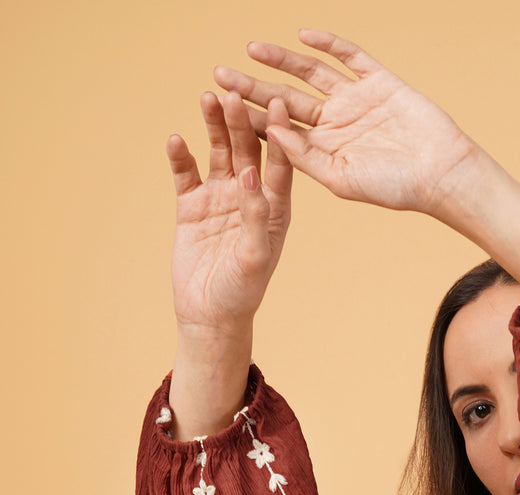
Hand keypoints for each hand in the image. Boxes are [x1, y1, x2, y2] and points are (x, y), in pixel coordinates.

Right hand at [167, 91, 292, 335]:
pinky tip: (176, 139)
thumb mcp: (254, 258)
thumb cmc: (241, 292)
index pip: (281, 165)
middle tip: (234, 92)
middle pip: (248, 150)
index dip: (280, 135)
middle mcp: (250, 196)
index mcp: (275, 208)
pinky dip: (181, 156)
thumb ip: (256, 216)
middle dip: (242, 121)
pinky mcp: (192, 203)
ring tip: (207, 98)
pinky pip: (186, 173)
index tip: (278, 104)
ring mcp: (220, 197)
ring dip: (214, 126)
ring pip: (218, 153)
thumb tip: (250, 174)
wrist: (209, 315)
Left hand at [211, 31, 474, 218]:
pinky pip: (350, 57)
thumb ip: (305, 157)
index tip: (222, 108)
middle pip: (286, 99)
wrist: (441, 174)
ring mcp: (356, 100)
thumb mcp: (342, 180)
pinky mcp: (379, 82)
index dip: (251, 118)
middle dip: (254, 87)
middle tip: (220, 74)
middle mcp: (336, 123)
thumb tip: (271, 131)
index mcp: (324, 150)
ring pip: (310, 73)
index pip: (280, 130)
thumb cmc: (396, 188)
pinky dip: (329, 44)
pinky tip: (305, 35)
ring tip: (252, 49)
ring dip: (282, 60)